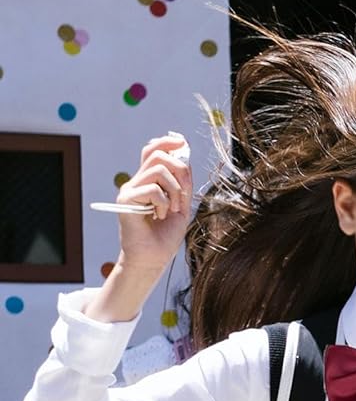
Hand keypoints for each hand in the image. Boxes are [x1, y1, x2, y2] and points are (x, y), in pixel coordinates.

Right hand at [115, 132, 192, 274]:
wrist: (153, 258)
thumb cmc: (166, 235)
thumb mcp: (181, 204)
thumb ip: (183, 181)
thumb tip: (185, 154)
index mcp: (149, 181)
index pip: (153, 150)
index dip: (167, 142)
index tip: (182, 143)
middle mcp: (136, 182)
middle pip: (158, 155)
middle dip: (180, 171)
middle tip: (184, 196)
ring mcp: (129, 190)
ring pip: (158, 170)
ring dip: (175, 190)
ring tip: (172, 209)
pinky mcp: (126, 201)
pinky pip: (152, 189)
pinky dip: (164, 202)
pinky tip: (160, 216)